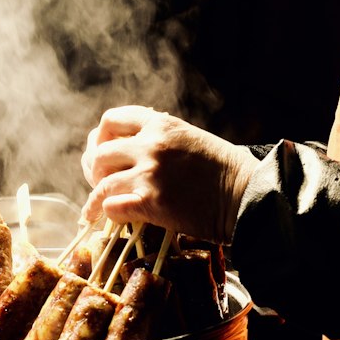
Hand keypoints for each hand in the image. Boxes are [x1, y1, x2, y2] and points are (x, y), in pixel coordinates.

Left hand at [81, 105, 258, 242]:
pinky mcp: (152, 202)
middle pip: (100, 152)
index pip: (111, 120)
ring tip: (92, 209)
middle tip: (97, 182)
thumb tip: (132, 150)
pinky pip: (112, 207)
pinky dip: (106, 213)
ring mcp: (149, 174)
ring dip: (95, 198)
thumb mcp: (190, 138)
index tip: (99, 149)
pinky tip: (106, 219)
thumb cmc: (224, 170)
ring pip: (102, 183)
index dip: (100, 136)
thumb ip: (160, 139)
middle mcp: (150, 145)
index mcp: (160, 125)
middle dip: (94, 169)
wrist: (247, 194)